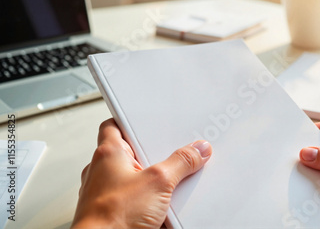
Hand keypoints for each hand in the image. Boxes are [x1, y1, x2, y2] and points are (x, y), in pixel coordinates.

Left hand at [72, 118, 211, 227]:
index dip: (131, 120)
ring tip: (167, 187)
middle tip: (170, 157)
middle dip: (154, 156)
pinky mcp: (116, 212)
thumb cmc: (111, 218)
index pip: (114, 124)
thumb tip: (197, 150)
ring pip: (136, 178)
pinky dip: (150, 201)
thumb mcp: (159, 182)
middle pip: (132, 152)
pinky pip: (137, 199)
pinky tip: (162, 207)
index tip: (147, 120)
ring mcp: (108, 193)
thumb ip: (180, 162)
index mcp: (108, 153)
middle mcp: (103, 171)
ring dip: (152, 182)